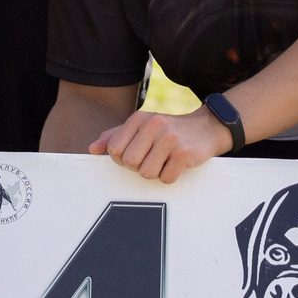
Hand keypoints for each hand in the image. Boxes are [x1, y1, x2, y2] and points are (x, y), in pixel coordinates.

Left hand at [89, 105, 231, 183]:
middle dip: (139, 166)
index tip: (136, 154)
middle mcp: (153, 125)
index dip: (122, 158)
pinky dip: (170, 176)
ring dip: (155, 172)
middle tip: (152, 158)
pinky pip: (165, 179)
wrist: (205, 128)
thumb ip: (115, 136)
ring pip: (146, 173)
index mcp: (138, 118)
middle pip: (129, 163)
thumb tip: (92, 149)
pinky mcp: (184, 153)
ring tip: (164, 160)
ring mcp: (170, 139)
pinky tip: (176, 164)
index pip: (114, 149)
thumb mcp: (140, 127)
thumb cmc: (167, 130)